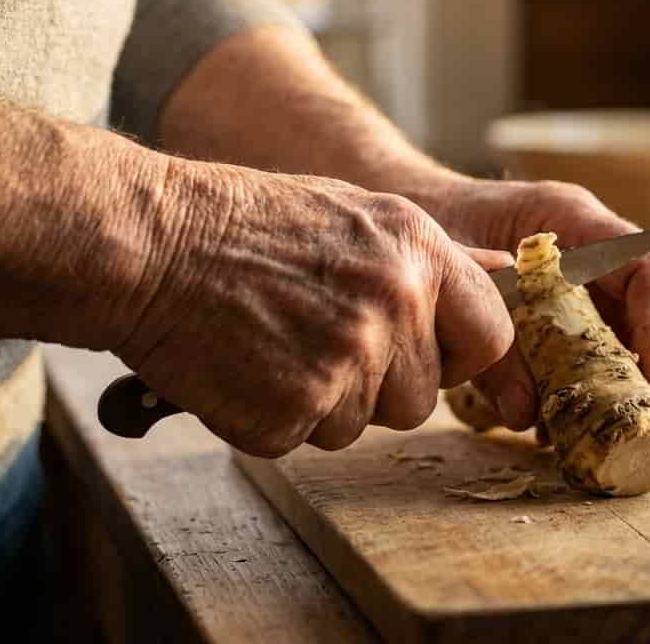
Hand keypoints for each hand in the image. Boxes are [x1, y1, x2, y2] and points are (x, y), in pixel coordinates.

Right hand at [112, 162, 514, 456]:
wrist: (152, 243)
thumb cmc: (244, 223)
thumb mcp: (353, 211)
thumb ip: (423, 255)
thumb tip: (497, 270)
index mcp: (418, 251)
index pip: (491, 336)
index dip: (460, 357)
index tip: (432, 359)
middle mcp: (396, 305)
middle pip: (423, 396)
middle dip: (379, 387)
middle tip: (317, 342)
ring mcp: (349, 360)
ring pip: (364, 424)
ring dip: (323, 403)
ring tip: (273, 344)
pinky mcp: (297, 408)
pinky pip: (306, 439)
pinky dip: (272, 417)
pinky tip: (244, 367)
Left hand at [427, 179, 649, 449]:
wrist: (406, 210)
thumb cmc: (429, 222)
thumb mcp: (455, 276)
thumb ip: (489, 338)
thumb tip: (527, 415)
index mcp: (578, 221)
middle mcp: (601, 251)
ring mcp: (595, 282)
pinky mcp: (578, 315)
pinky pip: (615, 356)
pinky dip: (617, 399)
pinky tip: (598, 439)